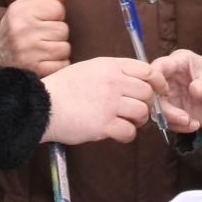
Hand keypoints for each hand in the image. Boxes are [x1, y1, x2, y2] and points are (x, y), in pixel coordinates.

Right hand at [0, 0, 69, 75]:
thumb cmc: (19, 28)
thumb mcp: (26, 7)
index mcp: (20, 11)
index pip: (57, 8)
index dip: (54, 15)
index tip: (42, 21)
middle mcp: (22, 31)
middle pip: (63, 29)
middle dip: (56, 35)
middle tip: (41, 39)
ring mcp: (28, 52)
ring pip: (64, 48)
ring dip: (57, 51)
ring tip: (42, 51)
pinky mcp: (35, 70)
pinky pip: (62, 65)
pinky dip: (57, 66)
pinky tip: (43, 63)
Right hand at [41, 56, 168, 144]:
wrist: (42, 106)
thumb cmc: (64, 88)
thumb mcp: (90, 68)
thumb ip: (113, 72)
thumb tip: (136, 81)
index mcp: (110, 66)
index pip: (147, 71)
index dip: (158, 82)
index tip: (159, 90)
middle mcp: (113, 82)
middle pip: (147, 93)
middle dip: (146, 104)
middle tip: (135, 110)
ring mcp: (109, 103)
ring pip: (142, 112)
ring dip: (137, 120)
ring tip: (125, 121)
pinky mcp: (104, 125)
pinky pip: (129, 132)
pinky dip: (127, 134)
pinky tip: (116, 132)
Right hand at [153, 49, 201, 135]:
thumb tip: (194, 90)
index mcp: (178, 63)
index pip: (158, 67)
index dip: (156, 80)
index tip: (165, 92)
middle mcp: (169, 78)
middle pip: (153, 92)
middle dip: (165, 108)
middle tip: (183, 118)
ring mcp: (170, 96)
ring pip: (157, 109)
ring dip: (172, 120)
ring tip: (191, 123)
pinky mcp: (172, 111)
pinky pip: (167, 121)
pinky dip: (179, 126)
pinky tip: (195, 125)